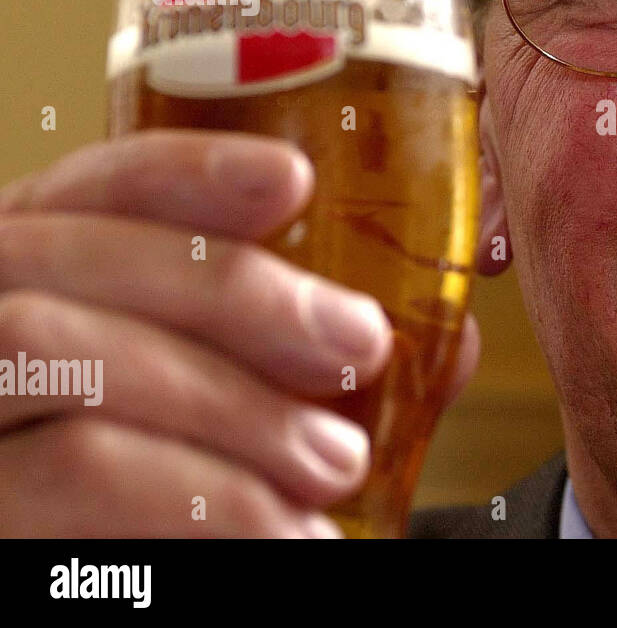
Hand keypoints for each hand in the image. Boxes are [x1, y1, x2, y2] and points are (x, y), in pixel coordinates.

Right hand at [0, 129, 478, 536]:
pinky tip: (283, 532)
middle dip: (233, 290)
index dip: (187, 169)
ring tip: (335, 464)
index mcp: (40, 284)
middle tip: (359, 343)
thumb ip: (314, 366)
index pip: (88, 188)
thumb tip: (444, 347)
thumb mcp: (241, 405)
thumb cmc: (175, 490)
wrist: (111, 578)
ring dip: (226, 403)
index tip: (293, 177)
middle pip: (70, 258)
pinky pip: (60, 476)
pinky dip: (194, 499)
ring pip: (55, 351)